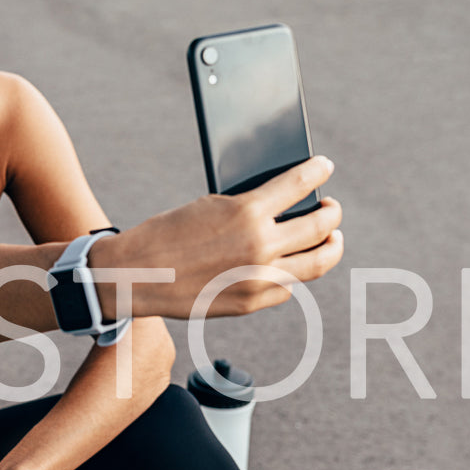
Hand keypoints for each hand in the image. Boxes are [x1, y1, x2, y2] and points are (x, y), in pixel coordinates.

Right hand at [96, 155, 343, 318]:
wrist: (137, 274)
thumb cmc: (169, 232)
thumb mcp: (210, 206)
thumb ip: (250, 208)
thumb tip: (283, 210)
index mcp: (248, 212)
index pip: (300, 184)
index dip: (318, 171)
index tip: (325, 166)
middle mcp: (261, 247)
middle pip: (320, 227)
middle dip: (332, 213)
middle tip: (331, 208)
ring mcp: (259, 279)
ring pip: (316, 264)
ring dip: (330, 248)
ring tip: (330, 239)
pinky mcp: (250, 303)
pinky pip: (287, 287)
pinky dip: (291, 274)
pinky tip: (290, 265)